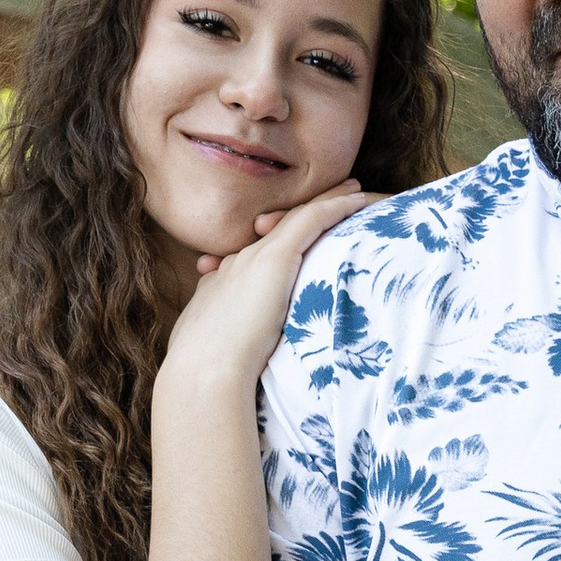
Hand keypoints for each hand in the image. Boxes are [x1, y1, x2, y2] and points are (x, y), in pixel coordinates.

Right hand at [158, 183, 366, 394]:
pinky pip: (312, 220)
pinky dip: (335, 206)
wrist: (202, 371)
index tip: (292, 231)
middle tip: (334, 194)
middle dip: (304, 209)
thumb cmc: (207, 372)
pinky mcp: (275, 258)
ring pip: (299, 216)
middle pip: (280, 226)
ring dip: (327, 199)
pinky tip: (358, 199)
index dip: (278, 237)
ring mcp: (255, 257)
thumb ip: (228, 338)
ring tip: (353, 188)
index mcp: (224, 282)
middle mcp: (239, 262)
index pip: (257, 251)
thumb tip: (237, 349)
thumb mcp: (216, 346)